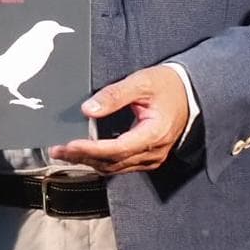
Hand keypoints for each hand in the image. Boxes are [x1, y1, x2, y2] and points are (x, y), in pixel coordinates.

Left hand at [49, 64, 192, 174]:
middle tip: (57, 150)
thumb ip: (114, 95)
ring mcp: (151, 158)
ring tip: (65, 153)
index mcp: (155, 133)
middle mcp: (153, 151)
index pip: (117, 148)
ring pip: (114, 167)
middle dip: (82, 157)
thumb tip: (88, 110)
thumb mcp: (142, 82)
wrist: (191, 93)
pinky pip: (120, 166)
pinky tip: (85, 155)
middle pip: (112, 162)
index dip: (91, 149)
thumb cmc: (169, 86)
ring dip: (88, 161)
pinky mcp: (147, 158)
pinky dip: (100, 161)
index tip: (70, 145)